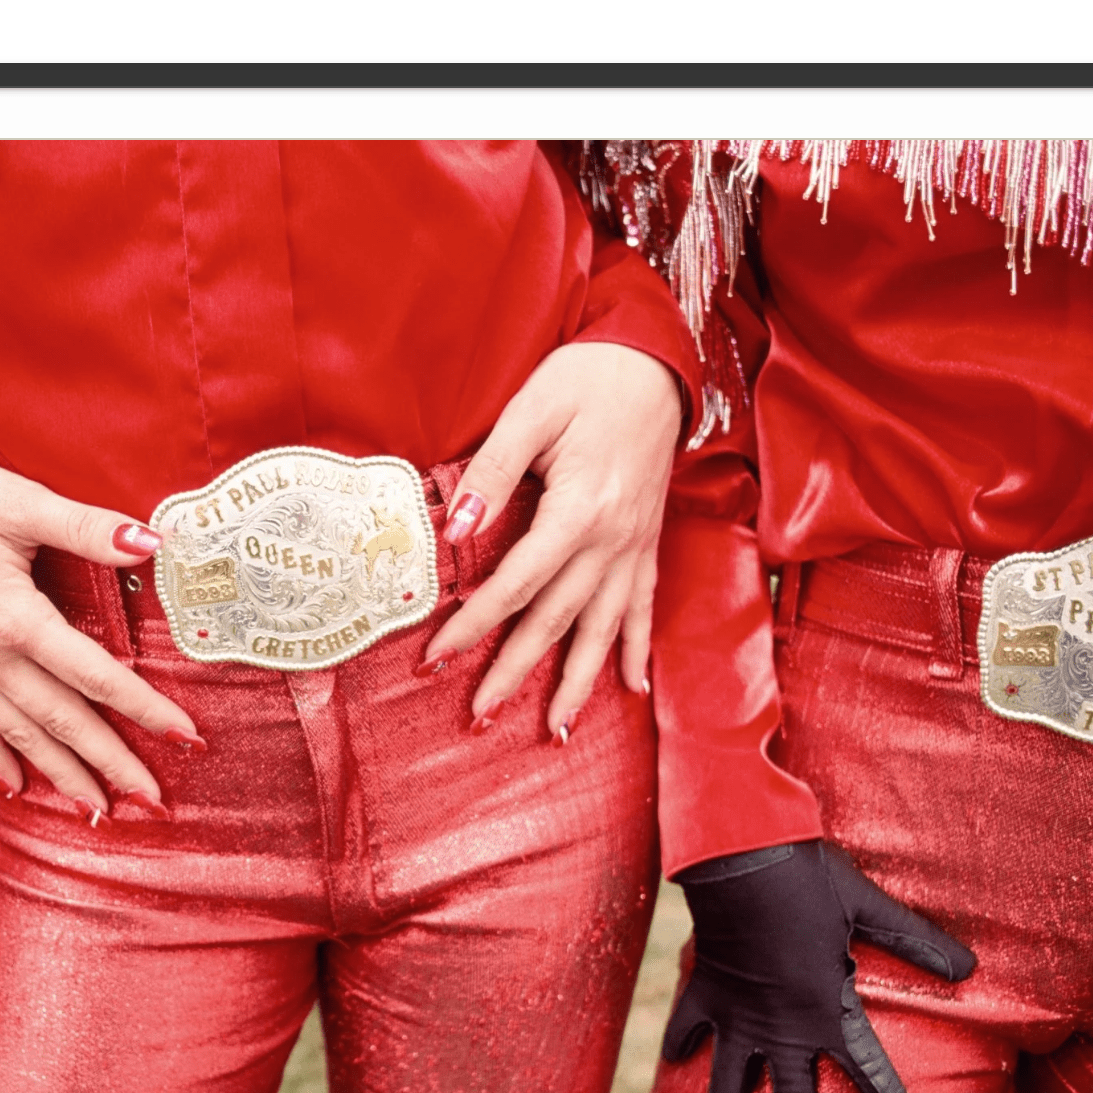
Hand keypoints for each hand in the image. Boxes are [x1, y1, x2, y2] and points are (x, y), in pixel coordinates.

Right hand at [0, 453, 203, 818]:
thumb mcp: (18, 501)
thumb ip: (86, 527)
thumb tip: (149, 543)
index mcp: (16, 618)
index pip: (96, 675)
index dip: (144, 708)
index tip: (184, 737)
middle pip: (63, 721)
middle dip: (111, 764)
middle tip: (153, 802)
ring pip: (20, 735)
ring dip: (61, 775)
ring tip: (97, 809)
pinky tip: (17, 786)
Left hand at [415, 341, 679, 736]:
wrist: (656, 362)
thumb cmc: (589, 378)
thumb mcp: (531, 411)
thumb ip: (491, 472)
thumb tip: (457, 531)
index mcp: (579, 510)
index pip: (516, 584)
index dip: (474, 626)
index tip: (435, 659)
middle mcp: (613, 539)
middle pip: (556, 620)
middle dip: (515, 673)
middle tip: (477, 717)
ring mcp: (635, 546)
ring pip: (603, 629)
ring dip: (577, 683)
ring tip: (553, 731)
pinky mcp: (648, 542)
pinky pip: (645, 608)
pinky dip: (638, 651)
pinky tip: (632, 690)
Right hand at [662, 840, 977, 1092]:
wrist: (740, 861)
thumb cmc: (809, 881)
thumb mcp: (870, 909)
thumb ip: (915, 941)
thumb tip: (970, 967)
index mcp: (826, 1011)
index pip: (867, 1070)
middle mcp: (781, 1027)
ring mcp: (738, 1016)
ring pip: (729, 1084)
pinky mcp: (705, 994)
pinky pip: (689, 1029)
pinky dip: (682, 1045)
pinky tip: (676, 1064)